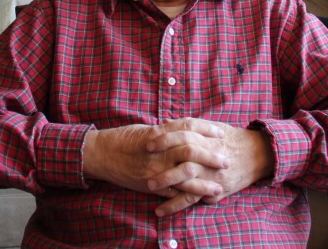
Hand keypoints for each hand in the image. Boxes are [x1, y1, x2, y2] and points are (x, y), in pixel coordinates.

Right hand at [82, 120, 228, 197]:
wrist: (101, 154)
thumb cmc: (123, 139)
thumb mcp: (146, 129)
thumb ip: (167, 130)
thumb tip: (188, 129)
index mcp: (158, 134)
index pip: (188, 127)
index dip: (206, 129)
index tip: (221, 133)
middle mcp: (158, 152)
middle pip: (190, 152)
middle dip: (210, 157)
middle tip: (226, 160)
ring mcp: (154, 170)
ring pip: (184, 176)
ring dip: (203, 184)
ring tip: (218, 187)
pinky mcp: (149, 185)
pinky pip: (171, 193)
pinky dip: (186, 197)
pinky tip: (198, 200)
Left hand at [146, 119, 274, 215]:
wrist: (256, 154)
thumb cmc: (230, 139)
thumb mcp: (212, 127)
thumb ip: (191, 126)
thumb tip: (167, 122)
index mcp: (207, 138)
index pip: (183, 135)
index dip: (165, 138)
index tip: (147, 142)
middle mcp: (210, 156)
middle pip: (183, 157)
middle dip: (163, 162)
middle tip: (144, 165)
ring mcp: (212, 175)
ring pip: (187, 180)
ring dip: (166, 183)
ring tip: (148, 187)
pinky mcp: (214, 190)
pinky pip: (193, 199)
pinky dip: (176, 205)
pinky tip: (161, 209)